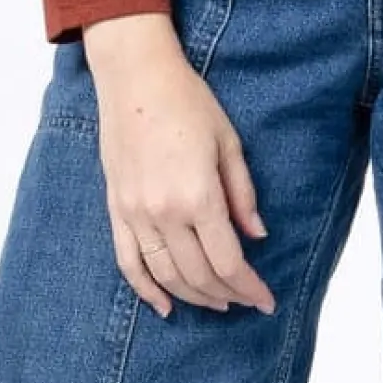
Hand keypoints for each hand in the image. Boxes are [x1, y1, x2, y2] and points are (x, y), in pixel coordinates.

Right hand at [83, 13, 277, 320]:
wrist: (135, 77)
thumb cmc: (187, 101)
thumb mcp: (228, 142)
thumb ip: (242, 194)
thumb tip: (257, 236)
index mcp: (198, 196)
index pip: (228, 261)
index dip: (249, 287)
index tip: (266, 300)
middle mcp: (164, 213)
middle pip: (198, 275)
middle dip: (227, 294)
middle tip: (246, 301)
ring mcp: (135, 214)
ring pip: (165, 276)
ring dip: (193, 297)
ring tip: (216, 302)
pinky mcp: (116, 209)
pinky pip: (128, 262)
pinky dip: (145, 290)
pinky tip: (163, 306)